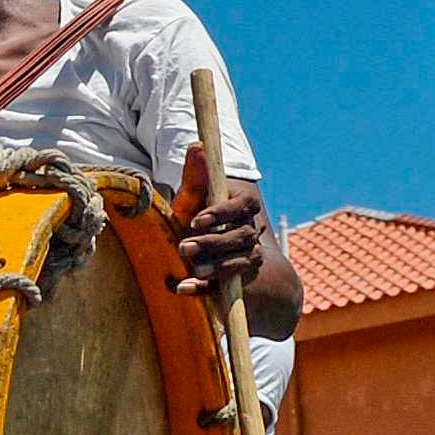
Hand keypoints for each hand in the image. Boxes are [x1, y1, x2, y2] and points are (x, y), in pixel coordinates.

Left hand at [173, 176, 265, 295]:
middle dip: (214, 242)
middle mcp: (251, 231)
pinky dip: (205, 289)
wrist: (201, 253)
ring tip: (193, 269)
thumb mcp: (192, 201)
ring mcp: (248, 257)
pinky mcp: (239, 282)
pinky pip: (227, 288)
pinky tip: (183, 288)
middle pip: (243, 235)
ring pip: (242, 261)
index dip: (223, 213)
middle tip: (184, 247)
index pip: (245, 205)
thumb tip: (196, 146)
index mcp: (242, 206)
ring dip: (218, 266)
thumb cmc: (197, 219)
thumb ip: (195, 177)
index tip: (196, 221)